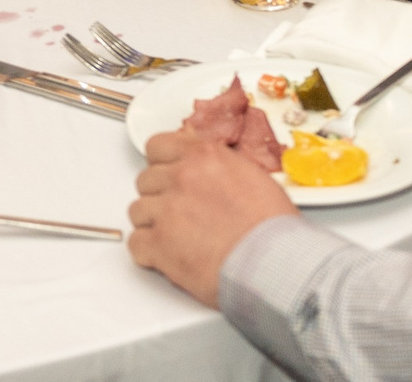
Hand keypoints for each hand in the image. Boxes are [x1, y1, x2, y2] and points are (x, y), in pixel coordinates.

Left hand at [125, 129, 294, 305]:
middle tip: (180, 215)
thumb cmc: (274, 230)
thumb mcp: (253, 178)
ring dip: (153, 224)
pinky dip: (147, 252)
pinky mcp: (159, 244)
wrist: (276, 265)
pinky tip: (166, 257)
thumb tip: (205, 168)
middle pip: (146, 180)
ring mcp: (167, 210)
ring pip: (137, 210)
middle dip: (160, 197)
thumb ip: (220, 167)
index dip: (162, 164)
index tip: (168, 175)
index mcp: (204, 157)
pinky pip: (136, 243)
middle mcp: (182, 177)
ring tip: (177, 239)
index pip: (158, 146)